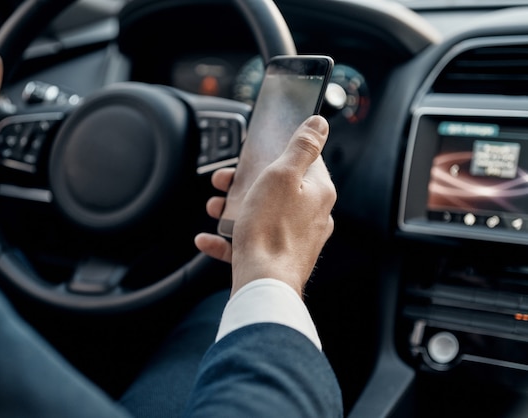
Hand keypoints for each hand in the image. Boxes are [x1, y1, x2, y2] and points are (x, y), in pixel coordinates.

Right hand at [195, 115, 335, 296]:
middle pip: (277, 187)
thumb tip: (319, 124)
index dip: (277, 152)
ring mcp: (294, 239)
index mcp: (317, 192)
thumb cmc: (271, 230)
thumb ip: (301, 147)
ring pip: (261, 214)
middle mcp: (311, 215)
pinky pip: (250, 242)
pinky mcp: (276, 258)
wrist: (264, 284)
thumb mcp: (282, 175)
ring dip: (232, 208)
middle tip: (225, 180)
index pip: (305, 160)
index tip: (258, 152)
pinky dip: (227, 238)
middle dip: (245, 181)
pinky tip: (208, 239)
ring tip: (214, 208)